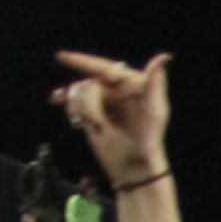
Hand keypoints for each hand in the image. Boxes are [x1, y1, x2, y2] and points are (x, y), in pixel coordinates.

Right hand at [50, 52, 173, 187]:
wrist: (133, 165)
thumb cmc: (148, 139)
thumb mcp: (154, 110)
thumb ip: (155, 83)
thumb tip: (163, 57)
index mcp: (133, 84)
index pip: (106, 68)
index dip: (83, 61)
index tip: (63, 58)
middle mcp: (118, 89)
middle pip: (89, 84)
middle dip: (89, 105)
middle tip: (96, 124)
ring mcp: (104, 101)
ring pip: (78, 93)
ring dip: (82, 111)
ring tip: (96, 128)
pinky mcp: (92, 113)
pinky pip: (72, 101)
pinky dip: (66, 102)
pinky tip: (57, 100)